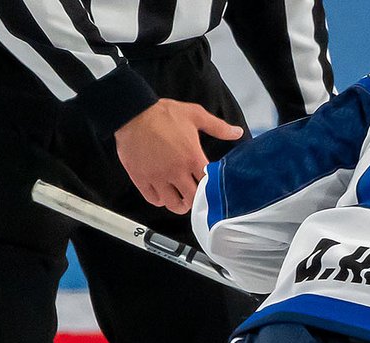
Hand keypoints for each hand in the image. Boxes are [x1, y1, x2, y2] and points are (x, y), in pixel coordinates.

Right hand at [115, 99, 242, 213]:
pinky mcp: (141, 178)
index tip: (211, 187)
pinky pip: (153, 199)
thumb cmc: (161, 113)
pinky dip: (159, 200)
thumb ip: (218, 127)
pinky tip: (162, 193)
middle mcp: (176, 171)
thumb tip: (236, 132)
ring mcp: (157, 177)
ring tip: (180, 198)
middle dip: (197, 201)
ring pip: (173, 204)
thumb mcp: (195, 115)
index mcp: (192, 158)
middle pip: (192, 200)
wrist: (132, 111)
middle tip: (196, 195)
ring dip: (179, 204)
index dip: (211, 188)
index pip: (209, 185)